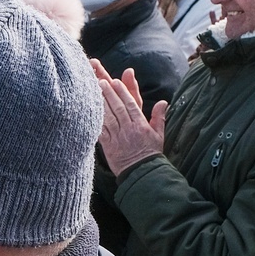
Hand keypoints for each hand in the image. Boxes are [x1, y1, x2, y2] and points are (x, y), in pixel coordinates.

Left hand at [92, 59, 165, 175]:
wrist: (142, 174)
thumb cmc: (150, 154)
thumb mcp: (159, 135)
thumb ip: (159, 117)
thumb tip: (163, 102)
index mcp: (141, 125)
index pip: (131, 105)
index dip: (122, 92)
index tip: (116, 82)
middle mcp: (129, 129)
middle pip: (118, 108)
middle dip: (110, 93)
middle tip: (102, 81)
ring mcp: (118, 137)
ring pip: (108, 116)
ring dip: (102, 103)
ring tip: (95, 91)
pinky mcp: (109, 146)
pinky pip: (101, 130)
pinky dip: (95, 120)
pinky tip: (90, 111)